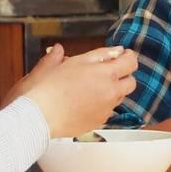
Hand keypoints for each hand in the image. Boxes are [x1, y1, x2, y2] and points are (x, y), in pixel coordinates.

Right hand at [16, 44, 139, 137]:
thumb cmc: (51, 87)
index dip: (128, 57)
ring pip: (119, 97)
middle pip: (130, 82)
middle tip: (108, 71)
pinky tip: (84, 101)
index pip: (131, 63)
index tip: (123, 55)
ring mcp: (107, 109)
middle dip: (123, 75)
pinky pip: (107, 110)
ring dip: (112, 90)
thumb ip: (98, 54)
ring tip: (91, 87)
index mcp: (106, 74)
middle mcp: (111, 92)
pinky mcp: (99, 121)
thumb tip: (114, 50)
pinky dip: (101, 104)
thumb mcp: (73, 62)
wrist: (39, 116)